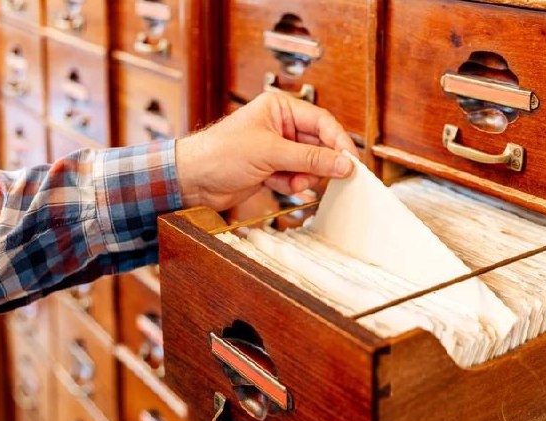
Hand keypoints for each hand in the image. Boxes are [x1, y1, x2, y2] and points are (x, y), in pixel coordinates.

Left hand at [175, 92, 358, 210]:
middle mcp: (280, 126)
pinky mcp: (271, 169)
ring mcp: (276, 149)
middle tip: (328, 178)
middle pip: (317, 145)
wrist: (193, 180)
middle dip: (319, 164)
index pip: (321, 122)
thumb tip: (343, 163)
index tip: (351, 161)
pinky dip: (290, 185)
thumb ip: (310, 159)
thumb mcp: (270, 153)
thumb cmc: (220, 154)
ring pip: (308, 165)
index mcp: (279, 109)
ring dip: (303, 177)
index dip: (338, 141)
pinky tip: (277, 186)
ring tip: (289, 183)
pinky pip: (295, 177)